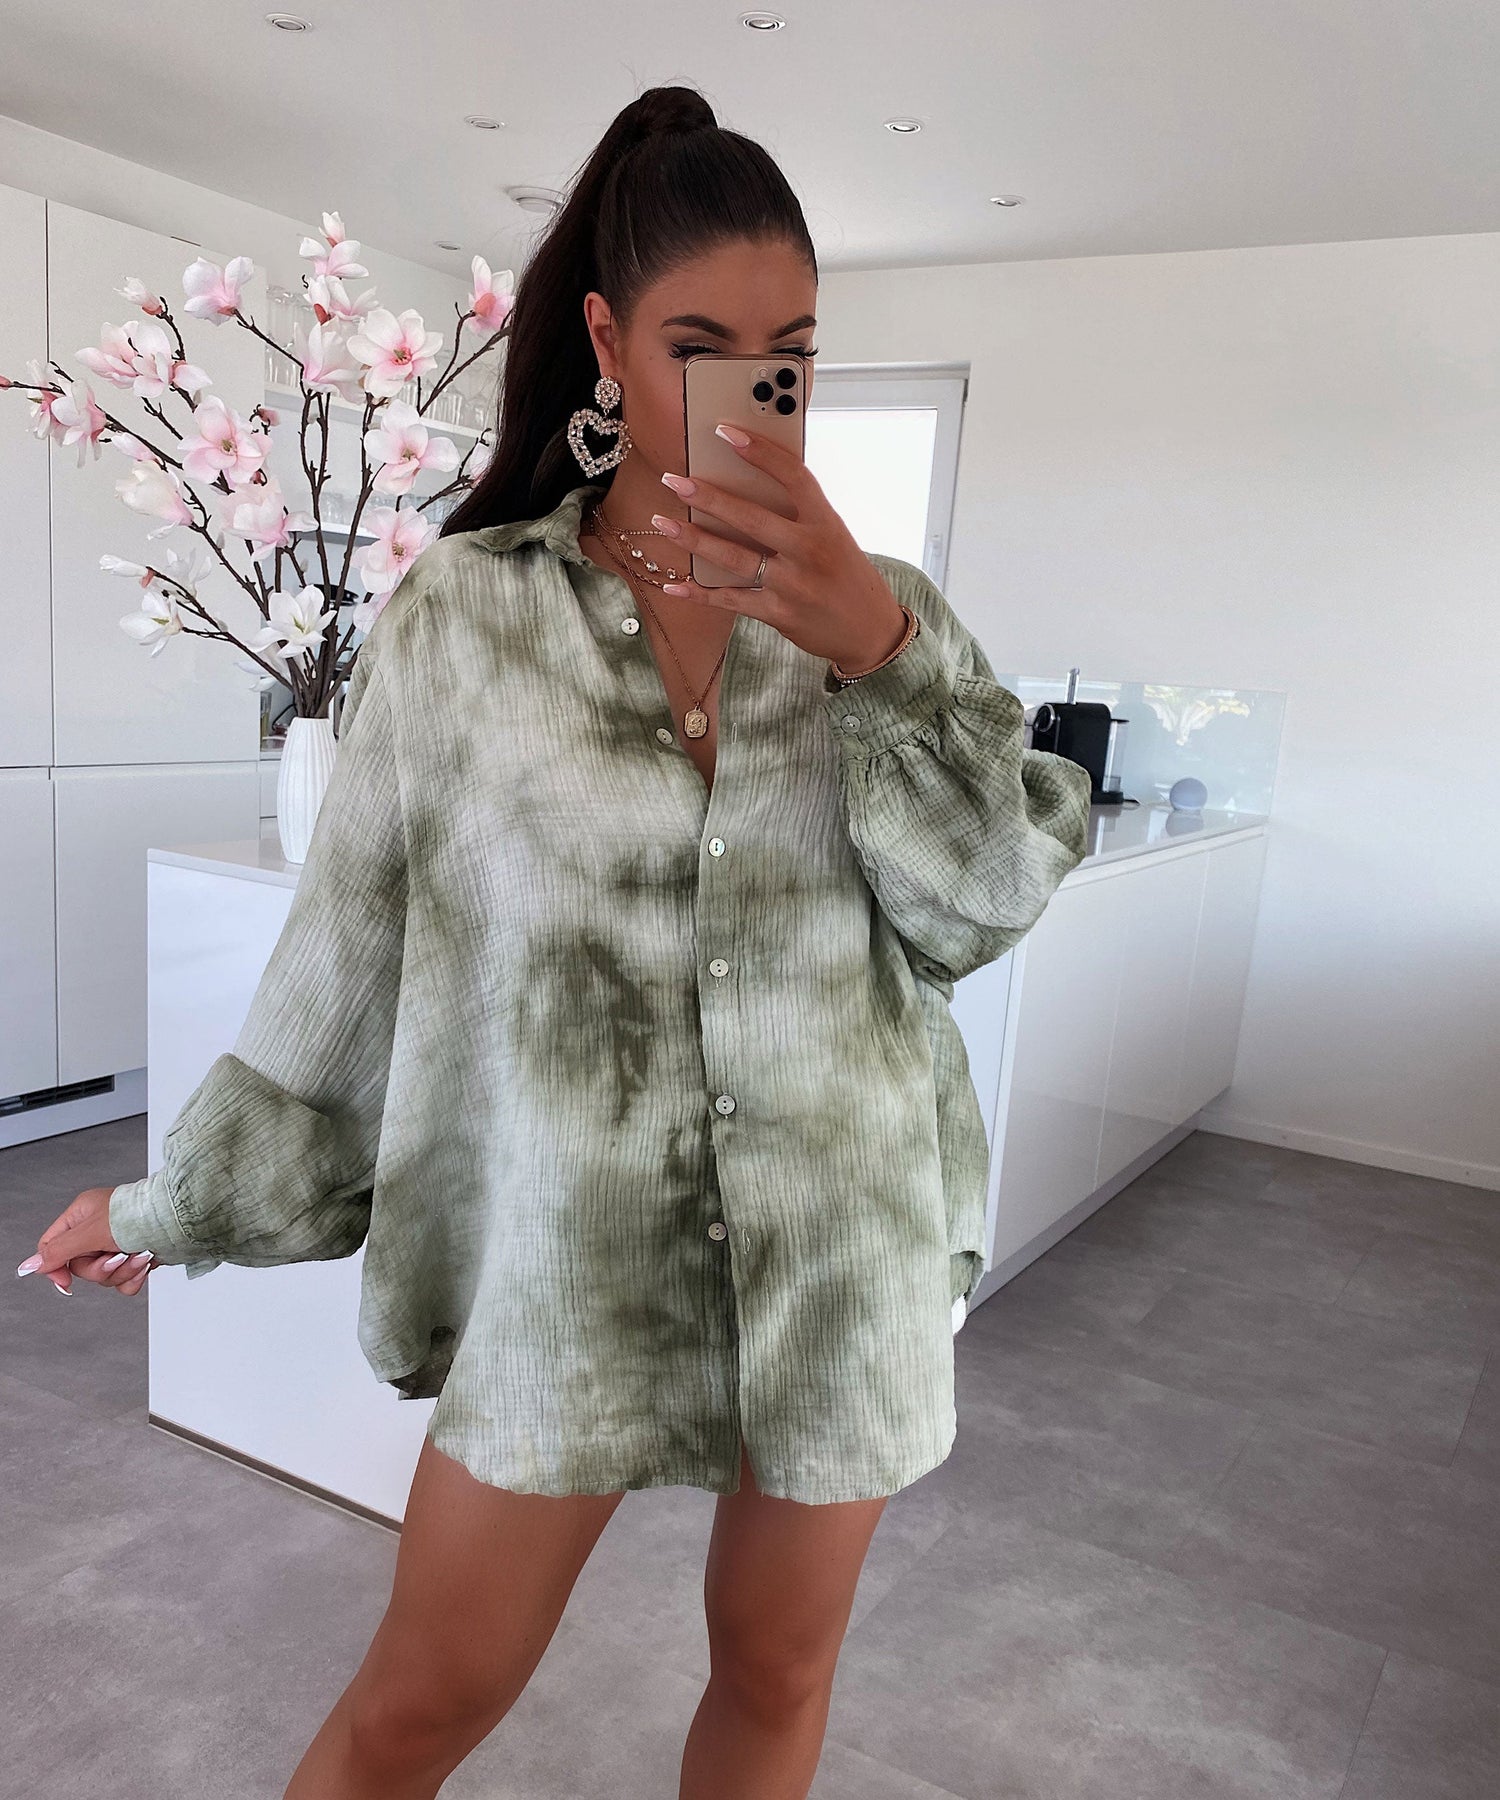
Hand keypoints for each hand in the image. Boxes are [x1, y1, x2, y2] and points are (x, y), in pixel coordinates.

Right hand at [16, 1186, 155, 1296]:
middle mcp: (98, 1230)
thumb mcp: (91, 1232)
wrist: (180, 1220)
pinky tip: (146, 1263)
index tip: (66, 1283)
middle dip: (101, 1269)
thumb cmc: (140, 1215)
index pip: (52, 1247)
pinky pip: (124, 1281)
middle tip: (117, 1256)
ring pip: (104, 1277)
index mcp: (82, 1215)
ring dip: (123, 1271)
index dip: (55, 1268)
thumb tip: (30, 1265)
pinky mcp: (135, 1257)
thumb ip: (59, 1250)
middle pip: (81, 1267)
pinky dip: (135, 1276)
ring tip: (139, 1255)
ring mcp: (117, 1244)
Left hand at [653, 423, 910, 672]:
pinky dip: (701, 594)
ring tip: (663, 524)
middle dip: (709, 498)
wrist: (869, 631)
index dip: (760, 451)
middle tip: (674, 481)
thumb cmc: (847, 575)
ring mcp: (793, 585)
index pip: (793, 477)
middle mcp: (810, 551)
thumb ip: (799, 516)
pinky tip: (674, 586)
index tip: (726, 432)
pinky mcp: (779, 613)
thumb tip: (746, 487)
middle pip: (752, 518)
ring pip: (734, 558)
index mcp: (827, 523)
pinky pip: (731, 601)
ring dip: (695, 540)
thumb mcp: (834, 536)